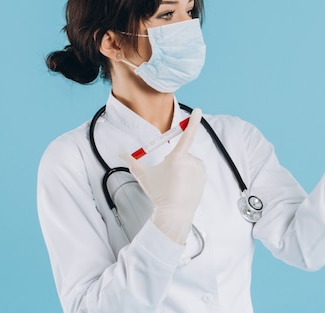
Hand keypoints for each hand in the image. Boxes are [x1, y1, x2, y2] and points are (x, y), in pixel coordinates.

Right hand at [120, 109, 205, 243]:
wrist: (174, 214)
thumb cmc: (158, 193)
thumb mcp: (143, 175)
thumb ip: (131, 162)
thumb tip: (120, 153)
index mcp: (177, 158)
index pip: (187, 135)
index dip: (193, 121)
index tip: (198, 111)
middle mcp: (190, 161)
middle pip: (182, 153)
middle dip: (175, 160)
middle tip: (168, 177)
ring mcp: (199, 169)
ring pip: (190, 161)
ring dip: (184, 167)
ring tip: (177, 182)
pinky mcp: (204, 177)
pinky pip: (196, 169)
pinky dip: (191, 174)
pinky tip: (184, 185)